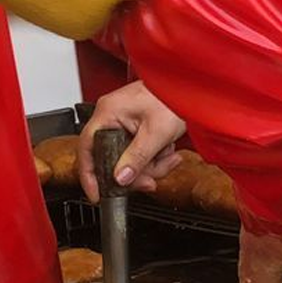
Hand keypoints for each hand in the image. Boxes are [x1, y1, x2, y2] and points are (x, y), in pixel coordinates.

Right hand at [76, 80, 186, 201]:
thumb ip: (138, 157)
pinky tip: (169, 150)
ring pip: (129, 159)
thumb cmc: (175, 97)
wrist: (194, 87)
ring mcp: (124, 122)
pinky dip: (156, 156)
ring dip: (152, 164)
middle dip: (136, 172)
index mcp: (108, 113)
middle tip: (151, 180)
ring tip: (169, 156)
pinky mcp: (137, 128)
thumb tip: (120, 178)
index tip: (97, 195)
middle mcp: (112, 117)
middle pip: (112, 159)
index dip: (89, 175)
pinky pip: (140, 151)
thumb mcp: (157, 133)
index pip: (87, 149)